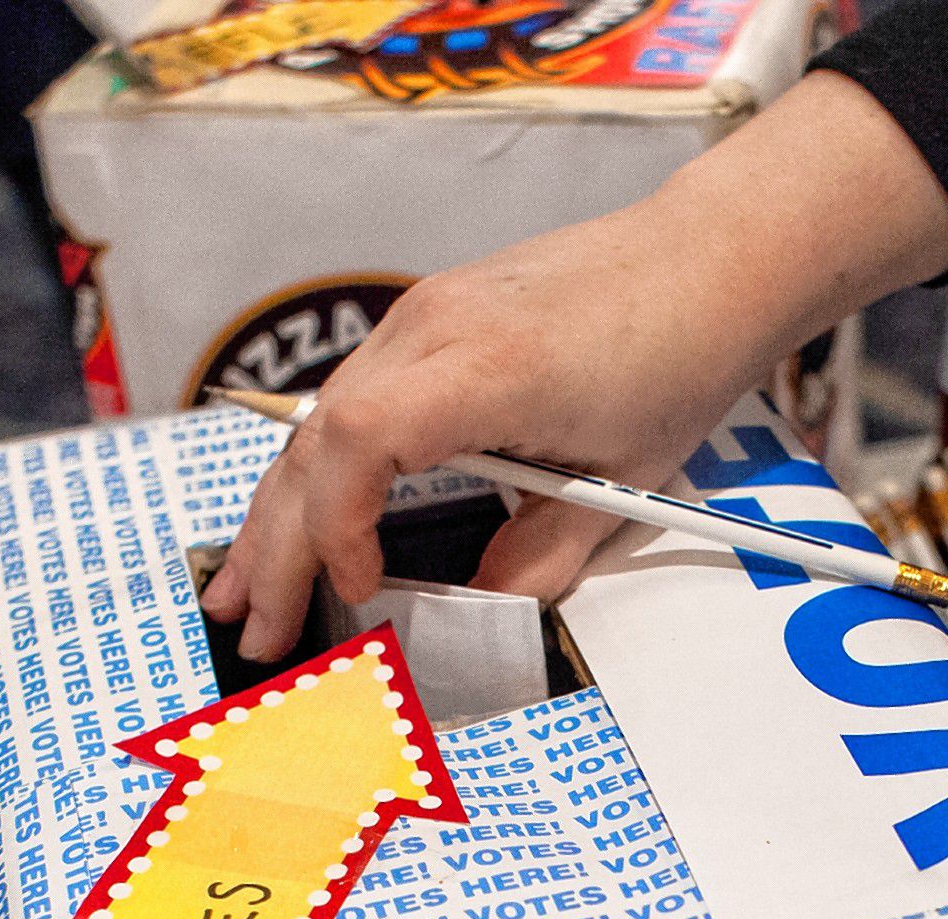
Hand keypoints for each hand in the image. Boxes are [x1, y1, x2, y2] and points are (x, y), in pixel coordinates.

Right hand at [199, 71, 947, 658]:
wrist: (705, 258)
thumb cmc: (678, 354)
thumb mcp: (623, 480)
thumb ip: (544, 555)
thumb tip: (475, 610)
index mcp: (486, 366)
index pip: (362, 439)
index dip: (341, 524)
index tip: (360, 589)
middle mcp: (433, 330)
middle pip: (315, 440)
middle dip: (278, 546)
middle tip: (256, 631)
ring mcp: (421, 319)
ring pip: (318, 422)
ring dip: (279, 513)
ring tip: (242, 593)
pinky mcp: (428, 322)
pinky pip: (350, 402)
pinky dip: (318, 470)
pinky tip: (298, 521)